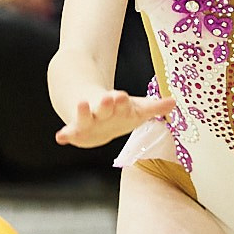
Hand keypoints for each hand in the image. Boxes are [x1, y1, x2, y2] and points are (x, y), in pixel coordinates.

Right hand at [53, 88, 174, 148]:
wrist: (94, 112)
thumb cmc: (120, 112)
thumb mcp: (137, 109)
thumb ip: (154, 107)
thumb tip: (174, 102)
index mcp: (118, 106)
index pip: (121, 102)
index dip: (121, 101)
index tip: (121, 96)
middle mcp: (102, 111)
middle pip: (104, 107)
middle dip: (107, 103)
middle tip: (109, 97)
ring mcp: (88, 119)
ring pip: (85, 116)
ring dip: (83, 111)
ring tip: (81, 105)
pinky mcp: (77, 130)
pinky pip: (69, 132)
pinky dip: (65, 135)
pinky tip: (60, 137)